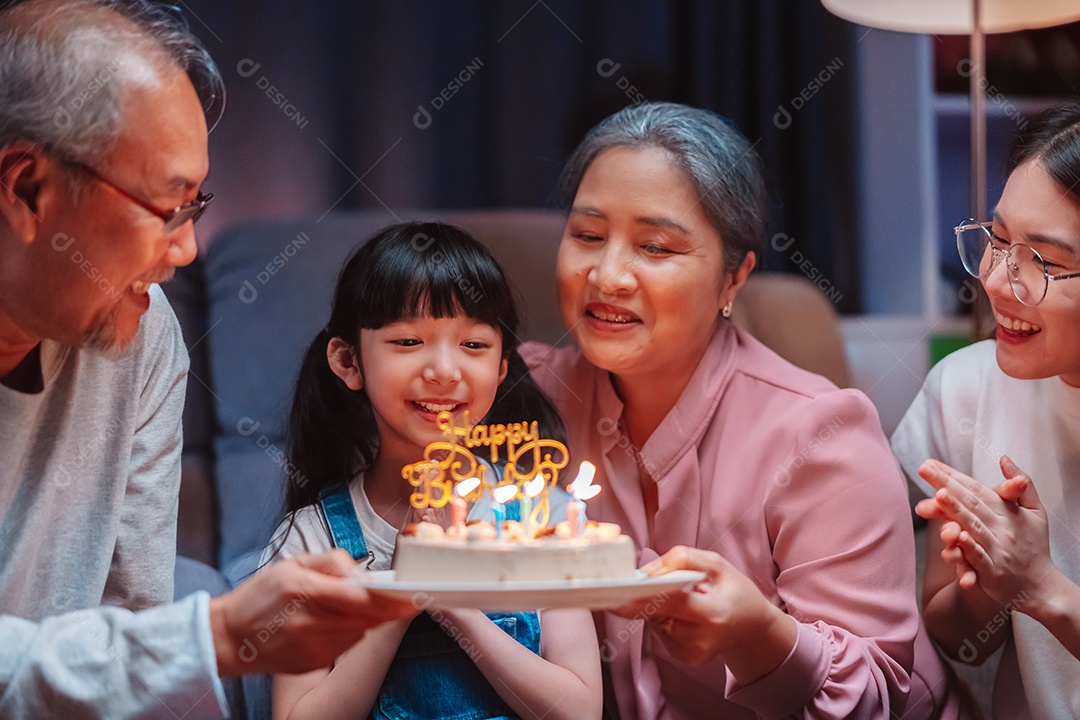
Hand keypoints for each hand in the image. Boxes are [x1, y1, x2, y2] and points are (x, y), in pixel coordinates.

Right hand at [210, 549, 415, 675]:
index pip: (359, 597)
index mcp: (303, 589)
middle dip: (387, 608)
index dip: (390, 598)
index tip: (413, 597)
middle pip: (365, 617)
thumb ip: (332, 564)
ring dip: (367, 620)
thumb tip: (364, 574)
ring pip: (359, 632)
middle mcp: (309, 621)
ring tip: (354, 608)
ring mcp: (311, 646)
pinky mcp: (312, 663)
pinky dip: (349, 633)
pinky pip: (345, 646)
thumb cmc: (262, 595)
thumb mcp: (292, 564)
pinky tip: (335, 624)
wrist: (230, 637)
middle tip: (405, 600)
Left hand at [611, 546, 794, 681]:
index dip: (645, 594)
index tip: (620, 589)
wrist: (752, 628)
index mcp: (715, 613)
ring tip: (678, 598)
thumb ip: (683, 558)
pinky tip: (680, 614)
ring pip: (656, 623)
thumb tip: (648, 570)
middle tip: (626, 585)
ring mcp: (693, 653)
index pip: (674, 602)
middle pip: (658, 615)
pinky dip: (664, 619)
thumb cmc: (735, 592)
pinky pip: (661, 633)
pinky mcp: (686, 659)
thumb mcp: (717, 565)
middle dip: (640, 599)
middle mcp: (703, 639)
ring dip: (656, 607)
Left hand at [915, 456, 1053, 610]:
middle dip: (947, 485)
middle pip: (970, 503)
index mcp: (1007, 511)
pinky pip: (977, 557)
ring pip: (972, 527)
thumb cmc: (1034, 544)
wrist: (1040, 586)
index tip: (929, 463)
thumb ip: (1020, 485)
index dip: (953, 475)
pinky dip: (967, 547)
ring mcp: (997, 549)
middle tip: (925, 469)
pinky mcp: (991, 571)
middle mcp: (1002, 528)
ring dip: (955, 511)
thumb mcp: (1035, 511)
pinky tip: (954, 536)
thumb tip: (1004, 459)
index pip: (976, 489)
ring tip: (938, 496)